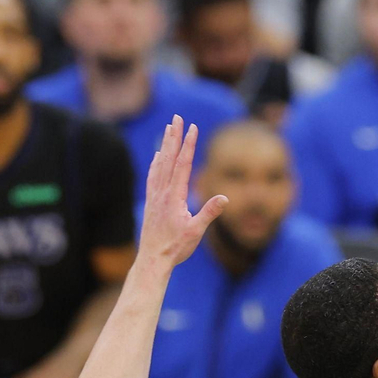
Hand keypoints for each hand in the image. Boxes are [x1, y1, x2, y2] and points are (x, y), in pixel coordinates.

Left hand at [139, 116, 226, 267]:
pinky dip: (156, 162)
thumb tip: (225, 197)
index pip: (183, 164)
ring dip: (165, 145)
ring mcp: (155, 196)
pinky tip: (157, 156)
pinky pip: (153, 175)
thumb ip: (209, 212)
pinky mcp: (151, 201)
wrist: (153, 259)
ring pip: (160, 163)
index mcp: (174, 196)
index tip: (192, 127)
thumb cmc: (176, 248)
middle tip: (176, 117)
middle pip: (169, 158)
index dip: (188, 144)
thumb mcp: (196, 231)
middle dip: (174, 136)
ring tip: (168, 128)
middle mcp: (162, 192)